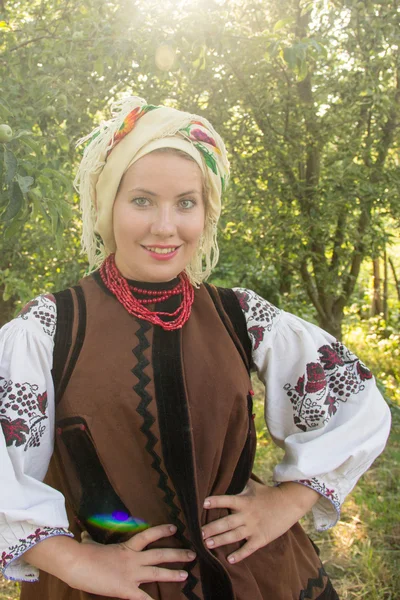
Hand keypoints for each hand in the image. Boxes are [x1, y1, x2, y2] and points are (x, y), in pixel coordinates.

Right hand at [25, 524, 194, 599]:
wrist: (76, 562)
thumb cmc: (81, 553)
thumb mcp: (89, 544)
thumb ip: (90, 540)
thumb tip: (83, 534)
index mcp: (125, 548)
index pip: (148, 536)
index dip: (161, 531)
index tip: (174, 527)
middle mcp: (132, 560)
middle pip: (159, 554)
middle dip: (177, 554)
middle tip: (192, 554)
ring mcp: (131, 574)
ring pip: (157, 573)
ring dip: (173, 574)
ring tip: (186, 574)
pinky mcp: (125, 589)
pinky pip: (143, 599)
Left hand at [202, 480, 318, 564]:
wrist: (289, 503)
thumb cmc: (268, 493)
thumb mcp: (252, 486)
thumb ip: (238, 484)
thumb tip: (224, 474)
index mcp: (244, 501)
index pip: (227, 500)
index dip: (216, 501)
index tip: (203, 503)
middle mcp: (247, 515)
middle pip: (227, 522)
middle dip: (212, 528)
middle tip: (198, 533)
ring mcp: (254, 528)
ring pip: (234, 536)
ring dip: (220, 541)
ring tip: (207, 544)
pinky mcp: (261, 538)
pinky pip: (249, 548)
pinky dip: (240, 555)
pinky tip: (230, 560)